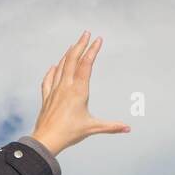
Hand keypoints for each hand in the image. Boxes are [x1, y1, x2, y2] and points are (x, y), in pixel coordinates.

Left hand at [31, 30, 129, 155]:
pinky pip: (48, 80)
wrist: (46, 140)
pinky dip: (52, 71)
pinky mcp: (47, 97)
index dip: (92, 50)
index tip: (98, 39)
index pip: (86, 65)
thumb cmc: (69, 134)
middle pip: (72, 60)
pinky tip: (54, 66)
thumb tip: (128, 128)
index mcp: (78, 91)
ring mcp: (54, 90)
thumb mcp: (92, 128)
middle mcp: (65, 87)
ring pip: (60, 67)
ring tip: (74, 45)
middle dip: (80, 45)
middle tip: (86, 33)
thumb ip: (111, 126)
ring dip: (68, 54)